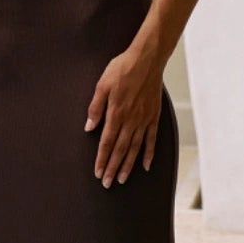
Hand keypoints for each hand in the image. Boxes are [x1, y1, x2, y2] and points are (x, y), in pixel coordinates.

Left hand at [85, 42, 163, 184]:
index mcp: (116, 113)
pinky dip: (149, 153)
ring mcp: (143, 120)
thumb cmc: (122, 69)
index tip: (98, 172)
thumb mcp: (102, 84)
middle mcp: (130, 120)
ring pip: (135, 148)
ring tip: (123, 179)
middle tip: (108, 183)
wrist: (147, 59)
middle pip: (120, 150)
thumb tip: (89, 127)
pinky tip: (146, 165)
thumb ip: (95, 107)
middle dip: (113, 168)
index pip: (106, 143)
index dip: (102, 159)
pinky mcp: (153, 116)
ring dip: (128, 165)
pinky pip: (151, 139)